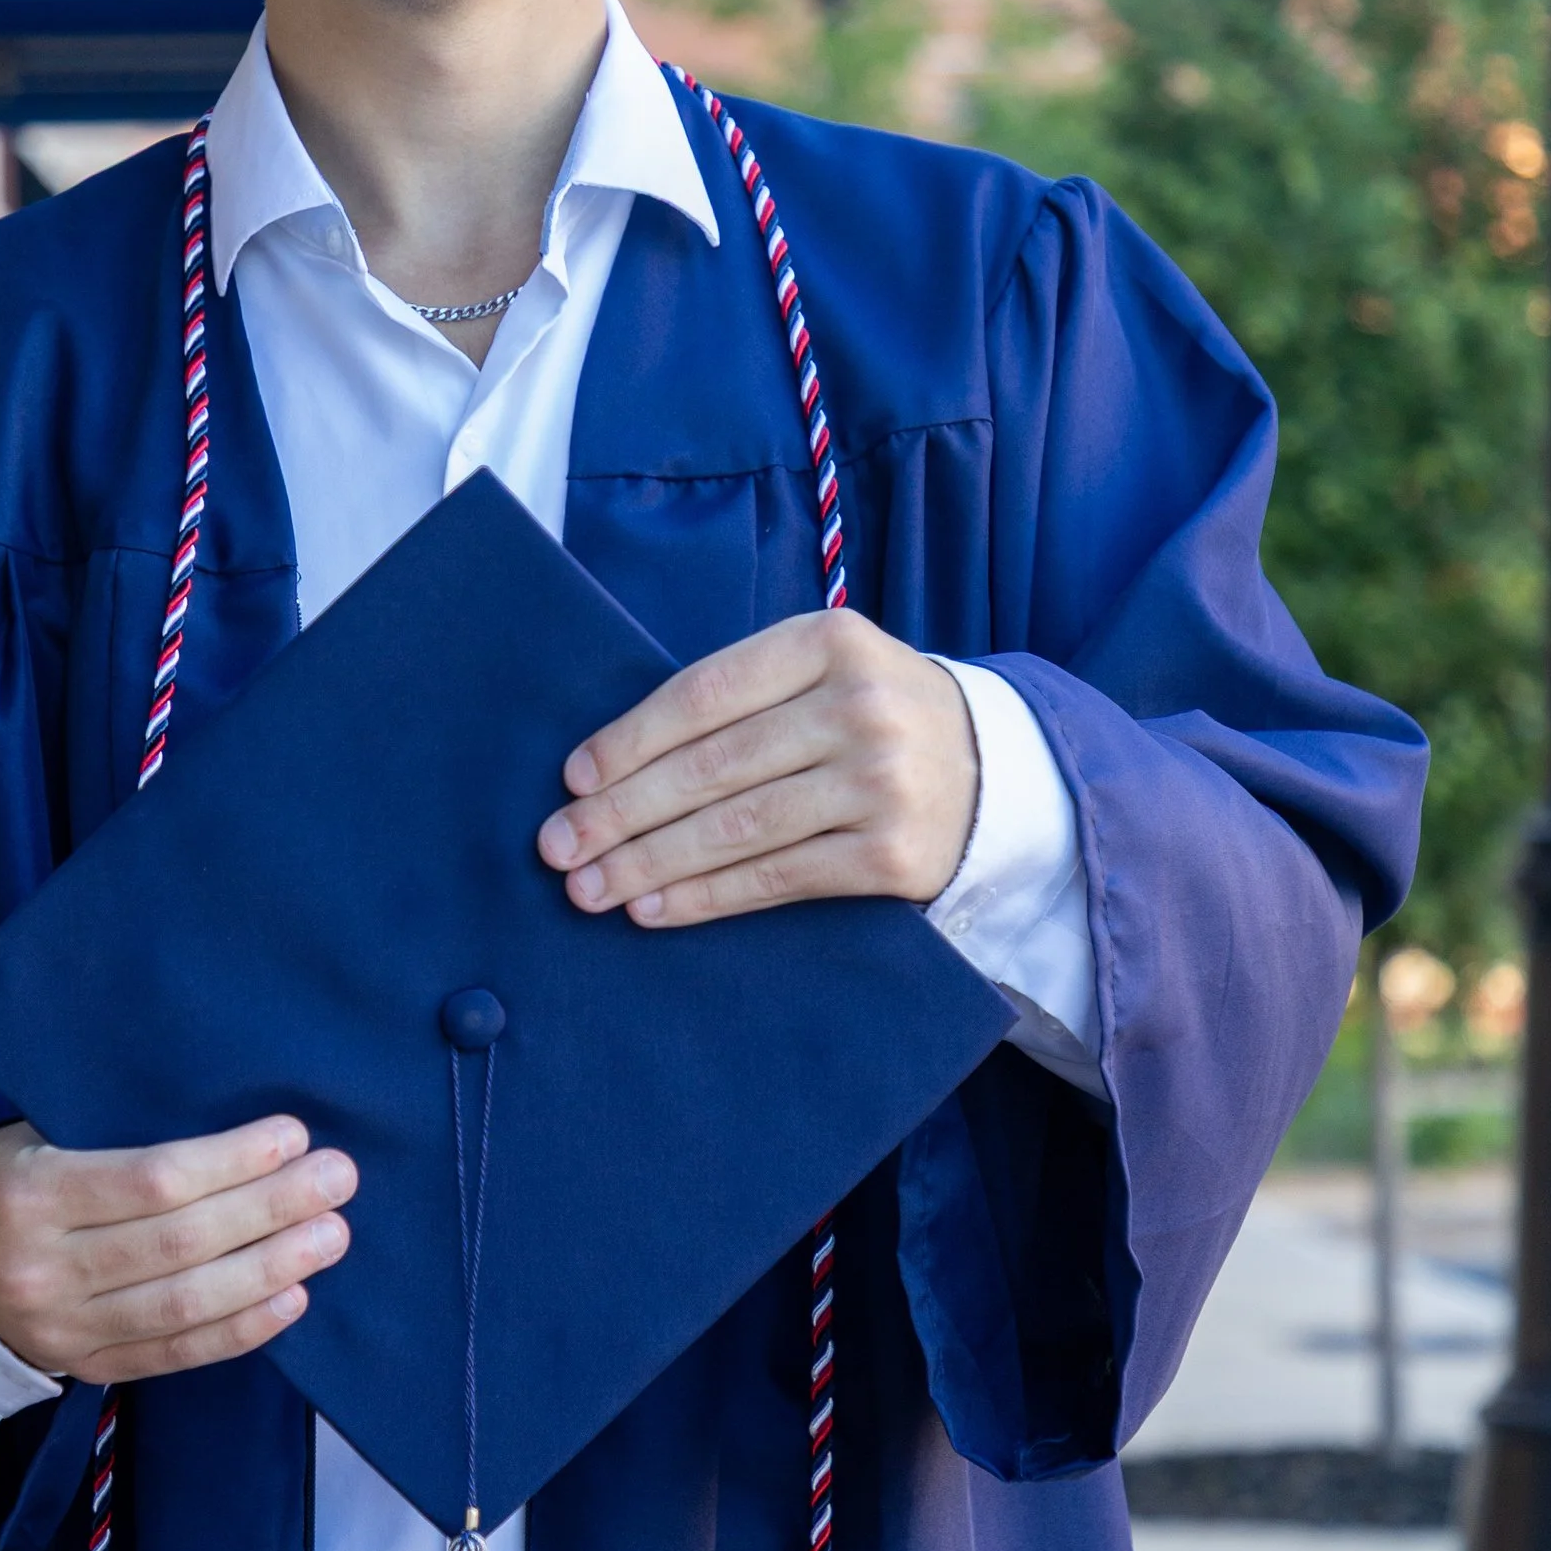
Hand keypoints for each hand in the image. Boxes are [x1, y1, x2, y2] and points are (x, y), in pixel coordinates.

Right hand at [0, 1115, 356, 1386]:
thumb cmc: (6, 1175)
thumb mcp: (35, 1134)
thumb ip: (117, 1136)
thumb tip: (239, 1131)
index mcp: (29, 1195)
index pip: (150, 1180)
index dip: (230, 1160)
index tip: (292, 1135)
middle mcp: (44, 1270)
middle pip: (180, 1244)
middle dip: (270, 1209)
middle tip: (337, 1180)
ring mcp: (64, 1329)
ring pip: (185, 1304)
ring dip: (271, 1269)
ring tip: (330, 1236)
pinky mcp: (85, 1368)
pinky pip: (176, 1354)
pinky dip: (240, 1328)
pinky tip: (292, 1297)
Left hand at [537, 612, 979, 927]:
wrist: (992, 767)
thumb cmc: (868, 714)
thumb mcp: (819, 671)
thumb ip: (737, 697)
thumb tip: (610, 766)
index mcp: (829, 641)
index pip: (704, 693)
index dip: (630, 739)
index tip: (573, 779)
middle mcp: (860, 706)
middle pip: (713, 767)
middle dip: (622, 813)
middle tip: (558, 845)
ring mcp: (882, 781)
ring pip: (738, 829)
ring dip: (650, 863)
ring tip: (590, 888)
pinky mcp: (895, 853)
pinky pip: (779, 879)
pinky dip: (707, 896)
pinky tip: (655, 909)